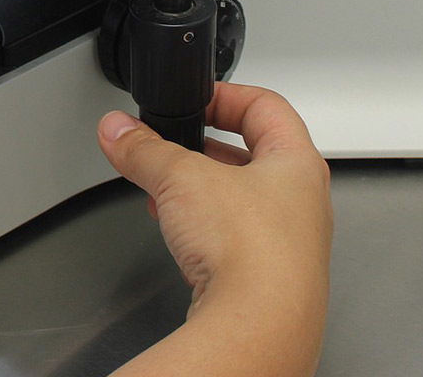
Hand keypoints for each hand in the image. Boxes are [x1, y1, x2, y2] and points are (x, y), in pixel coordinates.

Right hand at [98, 83, 332, 376]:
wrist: (258, 327)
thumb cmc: (251, 251)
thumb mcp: (180, 178)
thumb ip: (144, 149)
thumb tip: (119, 130)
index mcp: (298, 164)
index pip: (266, 107)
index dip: (225, 96)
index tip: (194, 99)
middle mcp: (303, 204)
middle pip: (253, 156)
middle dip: (205, 148)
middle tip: (173, 145)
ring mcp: (290, 246)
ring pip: (243, 202)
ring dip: (202, 193)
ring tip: (167, 191)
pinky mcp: (269, 281)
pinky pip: (235, 242)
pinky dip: (206, 232)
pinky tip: (180, 237)